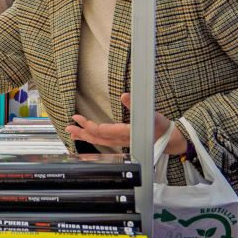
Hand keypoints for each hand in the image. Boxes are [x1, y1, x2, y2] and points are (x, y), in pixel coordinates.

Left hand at [66, 93, 183, 153]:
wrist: (168, 140)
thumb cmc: (160, 127)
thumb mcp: (151, 113)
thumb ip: (136, 104)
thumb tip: (124, 95)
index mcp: (127, 133)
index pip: (105, 131)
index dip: (91, 126)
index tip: (80, 119)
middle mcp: (122, 140)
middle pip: (98, 137)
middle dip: (83, 132)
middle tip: (69, 126)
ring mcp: (120, 143)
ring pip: (100, 141)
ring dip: (85, 136)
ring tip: (72, 132)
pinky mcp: (121, 142)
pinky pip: (103, 142)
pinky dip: (92, 139)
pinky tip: (85, 137)